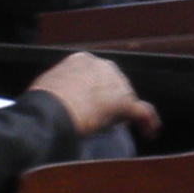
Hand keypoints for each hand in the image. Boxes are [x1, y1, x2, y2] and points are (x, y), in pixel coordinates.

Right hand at [34, 52, 156, 140]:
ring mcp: (116, 83)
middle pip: (114, 85)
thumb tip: (60, 95)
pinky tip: (149, 132)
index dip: (95, 90)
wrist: (52, 110)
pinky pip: (144, 112)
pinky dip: (148, 122)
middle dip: (110, 99)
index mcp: (82, 60)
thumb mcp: (49, 84)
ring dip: (124, 112)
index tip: (90, 102)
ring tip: (120, 128)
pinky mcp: (125, 102)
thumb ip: (62, 86)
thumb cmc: (44, 100)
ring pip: (128, 98)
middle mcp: (103, 66)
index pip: (97, 74)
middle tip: (101, 117)